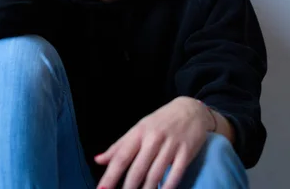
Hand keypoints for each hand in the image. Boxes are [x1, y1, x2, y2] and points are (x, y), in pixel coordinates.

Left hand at [94, 97, 212, 188]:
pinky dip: (168, 187)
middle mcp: (153, 139)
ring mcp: (170, 145)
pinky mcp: (186, 152)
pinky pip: (176, 174)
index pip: (121, 157)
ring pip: (155, 174)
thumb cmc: (160, 122)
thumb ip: (119, 146)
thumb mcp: (138, 129)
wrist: (191, 110)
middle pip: (137, 169)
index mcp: (138, 132)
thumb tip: (98, 160)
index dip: (111, 175)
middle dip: (128, 188)